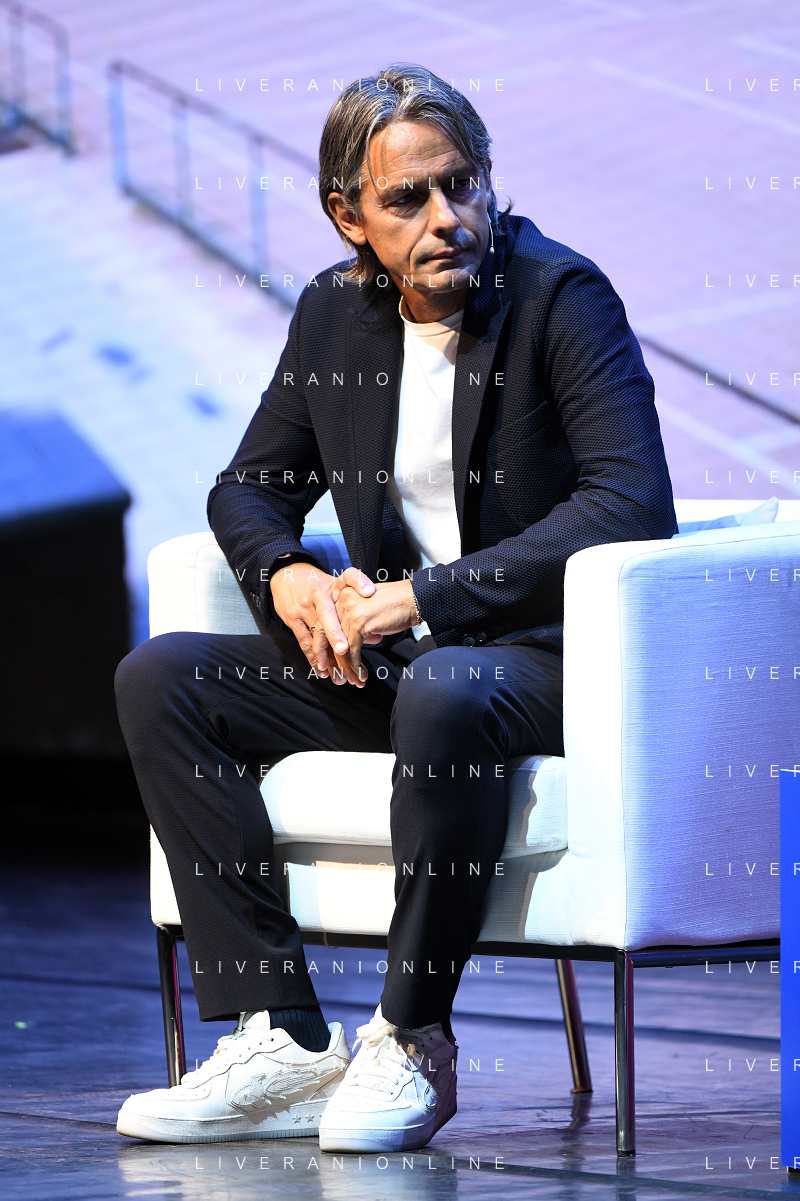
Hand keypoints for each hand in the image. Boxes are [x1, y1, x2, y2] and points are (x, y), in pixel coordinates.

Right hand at [270, 562, 375, 685]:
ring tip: (338, 674)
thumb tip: (377, 636)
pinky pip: (304, 642)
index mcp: (332, 586)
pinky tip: (323, 670)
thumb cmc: (321, 583)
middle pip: (327, 616)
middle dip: (335, 634)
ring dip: (326, 656)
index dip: (356, 586)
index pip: (347, 580)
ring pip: (315, 634)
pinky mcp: (293, 620)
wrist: (287, 576)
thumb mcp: (340, 585)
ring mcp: (303, 609)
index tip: (367, 596)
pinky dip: (313, 657)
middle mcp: (317, 596)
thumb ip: (361, 610)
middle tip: (344, 650)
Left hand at [334, 578, 418, 680]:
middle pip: (331, 638)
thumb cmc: (396, 606)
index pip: (328, 627)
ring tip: (356, 681)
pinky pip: (352, 650)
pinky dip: (356, 666)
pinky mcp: (359, 623)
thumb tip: (347, 648)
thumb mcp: (368, 612)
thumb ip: (354, 624)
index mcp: (342, 595)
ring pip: (341, 647)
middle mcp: (342, 601)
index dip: (330, 649)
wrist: (413, 599)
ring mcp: (350, 612)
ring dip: (348, 668)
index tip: (335, 665)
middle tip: (342, 678)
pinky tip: (362, 675)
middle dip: (337, 662)